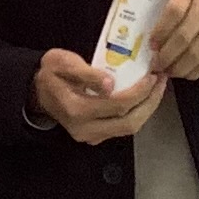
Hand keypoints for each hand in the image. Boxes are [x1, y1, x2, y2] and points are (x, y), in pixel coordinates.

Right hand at [31, 46, 164, 144]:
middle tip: (161, 82)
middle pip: (129, 123)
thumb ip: (86, 72)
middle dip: (150, 103)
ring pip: (128, 128)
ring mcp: (90, 136)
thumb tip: (110, 83)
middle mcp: (85, 128)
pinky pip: (123, 128)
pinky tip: (144, 97)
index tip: (151, 75)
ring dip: (147, 109)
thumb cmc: (50, 73)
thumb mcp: (62, 62)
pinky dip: (138, 113)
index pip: (117, 105)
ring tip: (157, 88)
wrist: (37, 91)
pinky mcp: (96, 136)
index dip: (139, 91)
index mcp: (76, 109)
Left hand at [142, 0, 198, 82]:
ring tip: (166, 70)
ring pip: (196, 53)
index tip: (150, 44)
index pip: (173, 11)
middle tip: (155, 65)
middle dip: (166, 56)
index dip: (160, 31)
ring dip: (177, 67)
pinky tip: (182, 72)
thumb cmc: (187, 2)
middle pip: (184, 36)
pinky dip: (192, 72)